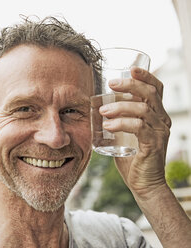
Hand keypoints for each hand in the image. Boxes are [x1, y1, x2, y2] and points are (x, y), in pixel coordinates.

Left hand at [99, 67, 171, 197]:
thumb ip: (116, 120)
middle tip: (111, 84)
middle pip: (151, 93)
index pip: (156, 89)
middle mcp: (162, 120)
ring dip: (120, 107)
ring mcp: (160, 132)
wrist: (143, 183)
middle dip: (130, 85)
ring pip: (143, 109)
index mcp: (156, 115)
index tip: (130, 69)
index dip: (146, 76)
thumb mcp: (124, 134)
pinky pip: (139, 127)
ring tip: (102, 111)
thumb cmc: (131, 158)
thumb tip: (96, 108)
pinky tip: (108, 126)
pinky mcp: (154, 144)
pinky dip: (122, 123)